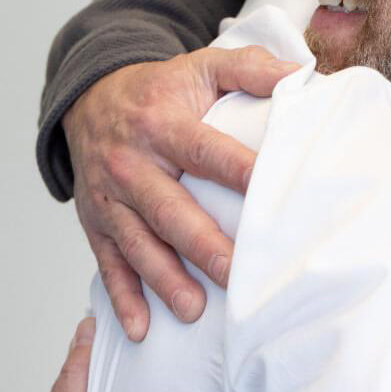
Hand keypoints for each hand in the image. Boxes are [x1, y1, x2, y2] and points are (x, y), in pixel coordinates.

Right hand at [64, 47, 297, 340]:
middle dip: (202, 245)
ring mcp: (110, 197)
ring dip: (165, 279)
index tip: (269, 194)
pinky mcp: (96, 222)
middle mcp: (131, 163)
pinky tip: (142, 326)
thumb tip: (300, 75)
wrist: (89, 98)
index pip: (204, 150)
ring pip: (139, 243)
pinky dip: (123, 297)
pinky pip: (108, 263)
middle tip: (235, 273)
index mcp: (160, 123)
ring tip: (195, 309)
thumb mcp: (202, 66)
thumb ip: (251, 68)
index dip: (237, 171)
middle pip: (169, 209)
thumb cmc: (160, 89)